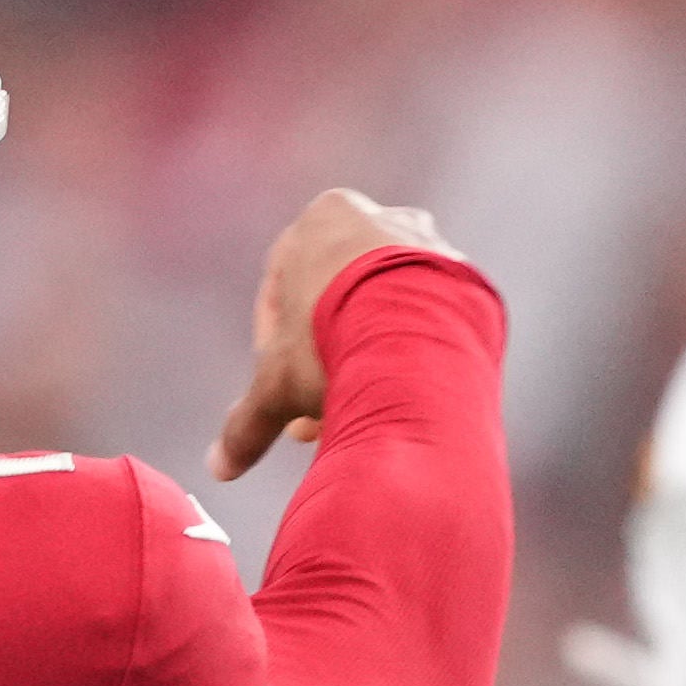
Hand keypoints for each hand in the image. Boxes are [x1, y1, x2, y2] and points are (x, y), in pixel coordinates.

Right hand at [209, 191, 454, 480]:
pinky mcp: (465, 279)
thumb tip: (221, 466)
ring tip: (361, 409)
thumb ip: (247, 422)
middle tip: (319, 414)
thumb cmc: (335, 343)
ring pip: (381, 311)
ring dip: (365, 358)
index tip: (281, 393)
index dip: (274, 348)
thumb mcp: (277, 385)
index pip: (282, 286)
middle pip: (336, 301)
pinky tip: (400, 398)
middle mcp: (379, 219)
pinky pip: (426, 320)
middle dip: (324, 361)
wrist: (423, 339)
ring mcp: (428, 245)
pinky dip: (410, 354)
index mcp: (323, 218)